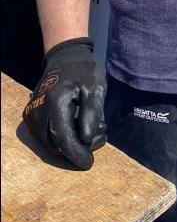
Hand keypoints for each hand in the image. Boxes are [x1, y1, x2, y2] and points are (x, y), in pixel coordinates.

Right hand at [23, 37, 106, 169]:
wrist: (65, 58)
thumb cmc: (84, 71)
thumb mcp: (96, 88)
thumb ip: (92, 113)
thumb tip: (85, 140)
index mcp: (56, 102)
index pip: (63, 137)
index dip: (76, 153)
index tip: (88, 164)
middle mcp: (39, 110)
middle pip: (56, 143)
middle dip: (77, 147)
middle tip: (99, 135)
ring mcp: (32, 114)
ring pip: (50, 142)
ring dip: (70, 142)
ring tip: (92, 126)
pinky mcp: (32, 116)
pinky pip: (46, 135)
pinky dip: (62, 136)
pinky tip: (78, 125)